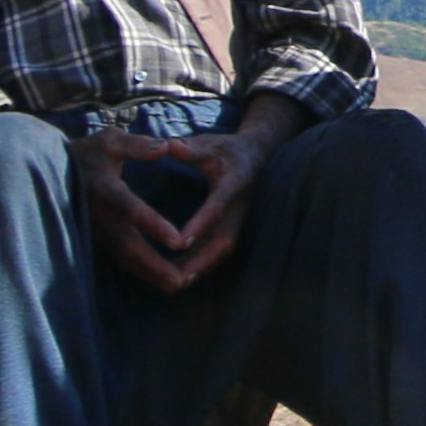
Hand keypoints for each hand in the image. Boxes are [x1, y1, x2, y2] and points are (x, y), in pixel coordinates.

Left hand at [82, 119, 275, 294]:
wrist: (255, 156)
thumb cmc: (227, 149)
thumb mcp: (210, 143)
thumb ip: (190, 147)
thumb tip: (170, 145)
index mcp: (235, 182)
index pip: (218, 207)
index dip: (201, 224)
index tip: (181, 241)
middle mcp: (240, 206)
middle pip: (224, 239)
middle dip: (202, 260)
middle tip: (177, 277)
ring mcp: (239, 219)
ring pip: (222, 250)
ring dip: (201, 268)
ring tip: (175, 283)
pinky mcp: (233, 227)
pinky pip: (219, 250)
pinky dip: (202, 265)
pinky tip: (181, 275)